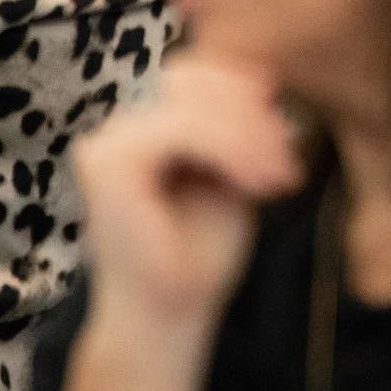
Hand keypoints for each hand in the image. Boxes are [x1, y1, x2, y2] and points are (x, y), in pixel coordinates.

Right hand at [72, 52, 305, 330]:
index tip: (284, 132)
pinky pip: (184, 131)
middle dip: (251, 115)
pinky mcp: (107, 164)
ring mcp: (105, 144)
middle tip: (285, 163)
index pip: (195, 73)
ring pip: (195, 106)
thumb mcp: (233, 173)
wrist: (170, 316)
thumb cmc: (201, 253)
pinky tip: (259, 187)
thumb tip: (262, 79)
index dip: (244, 90)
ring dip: (248, 138)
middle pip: (195, 80)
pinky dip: (232, 152)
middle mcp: (116, 130)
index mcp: (142, 128)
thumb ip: (240, 127)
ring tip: (278, 179)